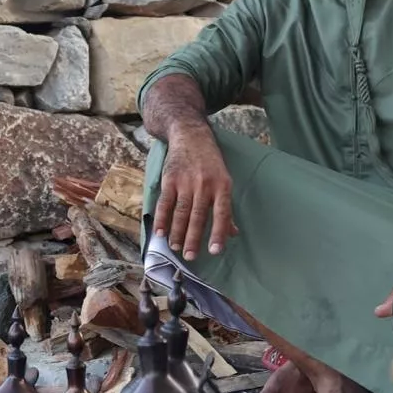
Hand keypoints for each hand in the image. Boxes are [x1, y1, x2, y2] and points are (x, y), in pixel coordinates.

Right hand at [152, 125, 238, 260]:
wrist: (191, 136)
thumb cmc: (211, 163)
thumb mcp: (224, 180)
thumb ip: (226, 208)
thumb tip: (232, 234)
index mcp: (222, 186)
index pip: (222, 213)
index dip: (218, 233)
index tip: (214, 251)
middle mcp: (205, 184)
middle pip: (198, 216)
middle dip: (193, 238)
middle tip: (190, 257)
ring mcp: (186, 181)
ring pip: (181, 212)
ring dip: (177, 232)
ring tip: (175, 248)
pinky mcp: (170, 179)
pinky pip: (165, 202)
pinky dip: (162, 218)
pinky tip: (160, 232)